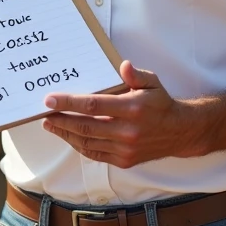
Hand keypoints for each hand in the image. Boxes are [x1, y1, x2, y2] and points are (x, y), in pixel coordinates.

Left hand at [41, 61, 205, 166]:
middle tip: (45, 113)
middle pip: (85, 126)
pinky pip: (95, 154)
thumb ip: (136, 74)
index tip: (50, 100)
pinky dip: (79, 146)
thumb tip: (123, 65)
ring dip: (66, 134)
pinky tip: (69, 137)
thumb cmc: (161, 103)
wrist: (180, 132)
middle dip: (61, 120)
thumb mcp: (152, 83)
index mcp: (133, 108)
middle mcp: (128, 131)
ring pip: (87, 142)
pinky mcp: (125, 160)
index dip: (69, 103)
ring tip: (51, 125)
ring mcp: (126, 148)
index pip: (93, 105)